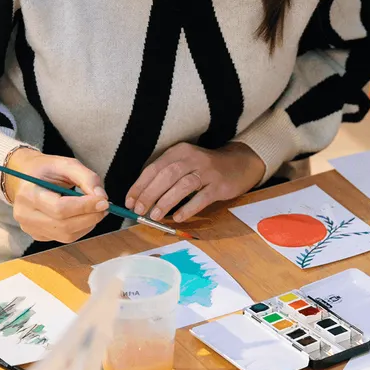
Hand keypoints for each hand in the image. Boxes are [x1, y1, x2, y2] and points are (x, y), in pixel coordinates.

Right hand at [3, 148, 108, 243]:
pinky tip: (83, 216)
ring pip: (67, 235)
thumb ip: (87, 177)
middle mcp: (25, 214)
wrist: (26, 176)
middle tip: (105, 206)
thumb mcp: (66, 164)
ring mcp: (30, 228)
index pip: (60, 208)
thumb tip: (102, 198)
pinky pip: (65, 238)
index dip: (85, 207)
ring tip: (95, 210)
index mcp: (28, 193)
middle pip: (64, 225)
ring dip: (87, 224)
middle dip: (90, 217)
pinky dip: (80, 229)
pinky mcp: (37, 235)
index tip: (104, 201)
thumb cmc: (46, 169)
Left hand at [125, 141, 266, 223]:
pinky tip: (178, 217)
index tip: (130, 201)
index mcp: (179, 152)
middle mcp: (192, 158)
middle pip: (166, 175)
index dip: (140, 185)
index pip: (154, 168)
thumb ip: (166, 176)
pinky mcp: (219, 185)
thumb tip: (142, 197)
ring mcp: (207, 171)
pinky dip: (188, 208)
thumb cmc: (205, 168)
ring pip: (182, 185)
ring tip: (155, 216)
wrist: (238, 164)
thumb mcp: (184, 163)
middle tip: (139, 210)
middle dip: (149, 194)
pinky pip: (201, 197)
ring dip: (166, 202)